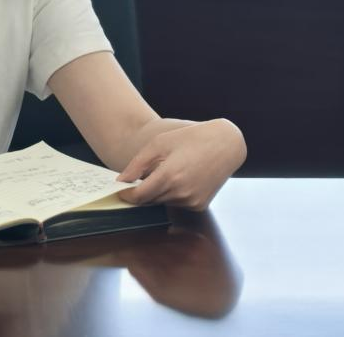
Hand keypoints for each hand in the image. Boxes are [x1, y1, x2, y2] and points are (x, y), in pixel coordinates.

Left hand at [116, 119, 245, 210]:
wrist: (225, 145)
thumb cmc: (190, 139)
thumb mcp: (159, 144)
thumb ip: (138, 164)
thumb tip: (122, 180)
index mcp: (169, 176)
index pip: (139, 196)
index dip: (126, 195)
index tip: (118, 190)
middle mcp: (182, 192)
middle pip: (150, 199)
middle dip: (141, 191)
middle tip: (137, 178)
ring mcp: (192, 201)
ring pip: (163, 201)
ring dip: (157, 191)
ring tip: (164, 170)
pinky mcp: (200, 205)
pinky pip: (177, 203)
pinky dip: (172, 194)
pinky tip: (179, 177)